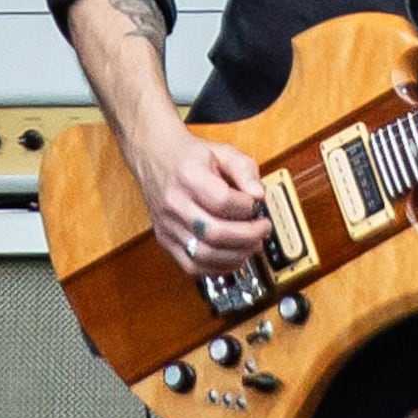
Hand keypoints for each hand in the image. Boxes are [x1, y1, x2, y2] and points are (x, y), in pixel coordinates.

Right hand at [137, 127, 271, 276]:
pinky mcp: (165, 240)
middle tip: (263, 229)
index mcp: (188, 175)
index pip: (221, 200)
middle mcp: (174, 203)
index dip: (246, 207)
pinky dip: (217, 267)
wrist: (154, 158)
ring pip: (203, 255)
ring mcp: (167, 225)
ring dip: (236, 255)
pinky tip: (233, 256)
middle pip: (213, 233)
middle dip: (247, 236)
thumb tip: (258, 195)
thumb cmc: (188, 156)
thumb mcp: (221, 150)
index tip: (256, 204)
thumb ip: (244, 169)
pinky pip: (192, 266)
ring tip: (252, 244)